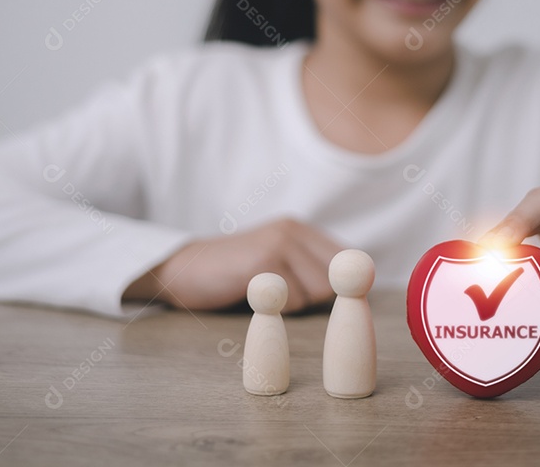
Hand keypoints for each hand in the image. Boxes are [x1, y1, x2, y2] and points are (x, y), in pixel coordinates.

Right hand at [124, 218, 342, 312]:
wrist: (183, 271)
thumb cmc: (232, 276)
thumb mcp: (276, 264)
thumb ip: (310, 271)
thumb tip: (357, 291)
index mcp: (299, 228)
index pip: (348, 258)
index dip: (342, 285)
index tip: (323, 298)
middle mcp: (292, 230)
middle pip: (335, 280)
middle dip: (315, 298)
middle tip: (282, 296)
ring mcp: (279, 243)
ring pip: (318, 291)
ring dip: (295, 305)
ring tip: (266, 295)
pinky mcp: (264, 262)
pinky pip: (294, 300)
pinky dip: (278, 310)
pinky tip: (254, 296)